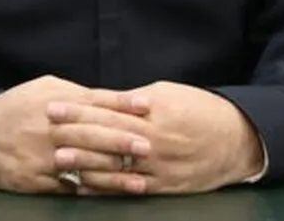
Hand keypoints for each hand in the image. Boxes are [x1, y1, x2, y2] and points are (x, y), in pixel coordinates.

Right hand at [0, 75, 150, 193]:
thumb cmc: (16, 109)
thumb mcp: (43, 89)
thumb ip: (77, 96)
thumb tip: (113, 100)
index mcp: (54, 101)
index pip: (94, 102)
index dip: (121, 104)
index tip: (146, 107)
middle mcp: (49, 128)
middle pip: (91, 133)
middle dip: (121, 140)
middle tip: (149, 146)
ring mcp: (42, 157)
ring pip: (83, 165)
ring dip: (113, 174)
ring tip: (139, 180)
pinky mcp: (35, 180)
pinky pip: (68, 187)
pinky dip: (90, 190)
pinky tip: (110, 194)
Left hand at [47, 81, 263, 194]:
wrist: (236, 139)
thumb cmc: (200, 109)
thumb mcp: (168, 94)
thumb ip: (135, 100)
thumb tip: (106, 100)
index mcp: (153, 112)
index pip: (107, 109)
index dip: (79, 108)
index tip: (54, 106)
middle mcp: (154, 140)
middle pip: (107, 136)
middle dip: (75, 132)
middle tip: (48, 130)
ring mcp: (159, 165)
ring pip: (115, 165)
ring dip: (85, 162)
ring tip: (59, 158)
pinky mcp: (164, 186)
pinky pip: (130, 189)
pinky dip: (106, 188)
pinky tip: (84, 186)